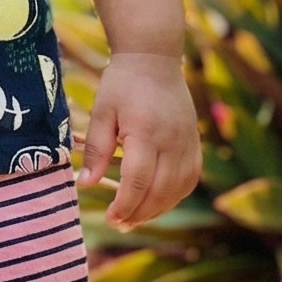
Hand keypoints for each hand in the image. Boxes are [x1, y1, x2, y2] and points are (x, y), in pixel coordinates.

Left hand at [78, 51, 200, 229]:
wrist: (154, 57)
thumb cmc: (122, 83)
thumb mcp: (101, 111)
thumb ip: (97, 149)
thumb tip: (87, 184)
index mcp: (146, 132)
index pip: (138, 181)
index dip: (125, 205)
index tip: (111, 218)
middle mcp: (172, 140)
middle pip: (161, 191)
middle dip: (140, 213)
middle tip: (119, 224)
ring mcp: (187, 141)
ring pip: (179, 189)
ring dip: (158, 209)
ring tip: (136, 218)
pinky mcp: (194, 141)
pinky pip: (191, 178)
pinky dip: (176, 195)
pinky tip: (158, 201)